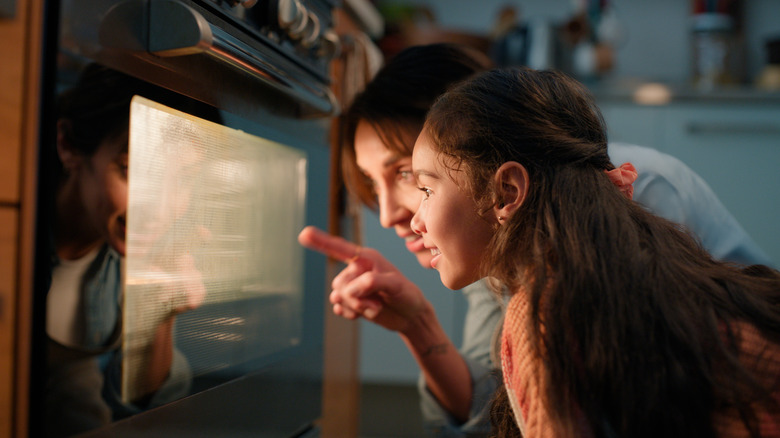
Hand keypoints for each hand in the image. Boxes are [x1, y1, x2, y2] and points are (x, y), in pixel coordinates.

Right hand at [298, 226, 430, 332]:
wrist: (410, 316)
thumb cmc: (407, 295)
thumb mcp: (396, 286)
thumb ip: (373, 282)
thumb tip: (353, 287)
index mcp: (366, 258)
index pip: (340, 248)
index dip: (321, 241)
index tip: (304, 234)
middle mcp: (357, 269)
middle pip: (339, 283)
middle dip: (357, 297)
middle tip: (378, 302)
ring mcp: (353, 286)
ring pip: (338, 296)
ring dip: (356, 306)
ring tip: (376, 307)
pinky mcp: (351, 302)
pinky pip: (338, 307)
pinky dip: (349, 313)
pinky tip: (362, 315)